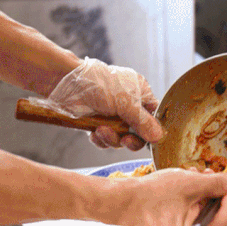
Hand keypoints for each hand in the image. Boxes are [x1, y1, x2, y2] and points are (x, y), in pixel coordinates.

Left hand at [48, 57, 163, 150]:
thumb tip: (160, 137)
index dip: (153, 129)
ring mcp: (114, 114)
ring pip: (122, 138)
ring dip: (113, 138)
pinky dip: (102, 139)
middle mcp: (129, 104)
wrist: (66, 85)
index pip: (154, 115)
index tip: (151, 139)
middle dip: (131, 138)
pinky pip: (107, 139)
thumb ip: (144, 122)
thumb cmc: (99, 85)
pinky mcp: (99, 123)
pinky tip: (95, 132)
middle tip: (126, 141)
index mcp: (141, 93)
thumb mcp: (127, 103)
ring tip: (102, 131)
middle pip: (139, 131)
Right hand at [111, 168, 226, 225]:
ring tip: (205, 178)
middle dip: (226, 200)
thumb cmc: (149, 197)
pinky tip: (196, 185)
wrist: (124, 201)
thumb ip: (218, 184)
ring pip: (214, 220)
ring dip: (214, 197)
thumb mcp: (190, 184)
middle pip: (226, 225)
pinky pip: (201, 219)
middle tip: (225, 183)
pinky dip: (203, 202)